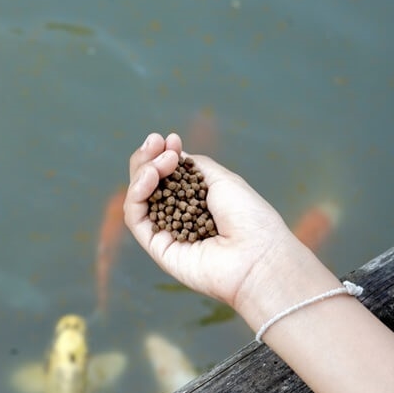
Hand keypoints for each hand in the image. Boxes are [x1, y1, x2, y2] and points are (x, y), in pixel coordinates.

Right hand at [124, 133, 301, 311]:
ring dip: (143, 172)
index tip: (169, 138)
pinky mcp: (156, 247)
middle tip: (156, 142)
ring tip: (159, 162)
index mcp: (196, 199)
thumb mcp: (222, 179)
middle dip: (148, 158)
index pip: (168, 173)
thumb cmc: (249, 218)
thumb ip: (194, 165)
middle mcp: (179, 214)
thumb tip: (172, 154)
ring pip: (138, 198)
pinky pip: (136, 218)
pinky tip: (150, 177)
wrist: (258, 254)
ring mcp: (166, 231)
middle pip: (148, 183)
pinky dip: (137, 193)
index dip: (162, 153)